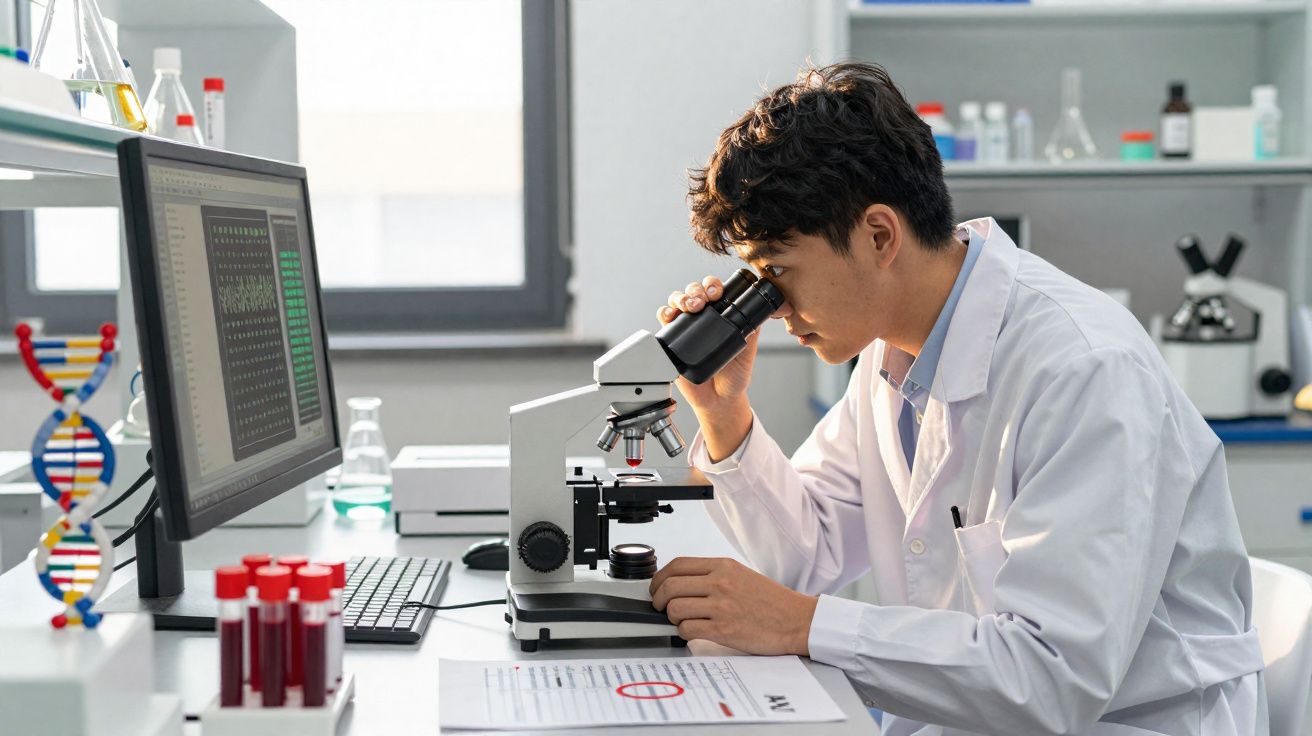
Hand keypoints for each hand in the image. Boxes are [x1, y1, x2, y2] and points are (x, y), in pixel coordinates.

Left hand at [649, 557, 817, 655]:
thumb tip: (680, 584)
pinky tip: (693, 632)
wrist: (796, 620)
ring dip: (672, 618)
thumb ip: (712, 576)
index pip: (677, 565)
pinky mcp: (723, 630)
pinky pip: (687, 630)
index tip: (656, 588)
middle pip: (670, 587)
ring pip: (675, 609)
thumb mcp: (741, 575)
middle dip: (658, 599)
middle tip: (660, 607)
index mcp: (723, 566)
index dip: (659, 578)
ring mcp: (721, 606)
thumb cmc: (772, 601)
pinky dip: (684, 633)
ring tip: (682, 620)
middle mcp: (720, 583)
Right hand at [657, 276, 756, 459]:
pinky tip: (670, 316)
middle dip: (697, 290)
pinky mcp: (670, 340)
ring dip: (681, 297)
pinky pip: (664, 320)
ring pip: (677, 300)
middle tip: (704, 299)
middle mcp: (701, 317)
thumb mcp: (748, 349)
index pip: (714, 290)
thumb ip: (752, 330)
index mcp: (720, 314)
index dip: (713, 286)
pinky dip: (664, 313)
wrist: (719, 399)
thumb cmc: (734, 374)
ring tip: (690, 307)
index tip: (718, 293)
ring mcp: (684, 327)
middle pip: (693, 291)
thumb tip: (763, 311)